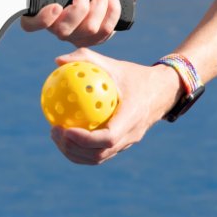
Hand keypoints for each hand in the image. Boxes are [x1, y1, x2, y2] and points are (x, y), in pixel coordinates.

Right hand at [21, 0, 130, 46]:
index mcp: (45, 12)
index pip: (30, 25)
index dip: (41, 20)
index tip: (56, 6)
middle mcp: (57, 28)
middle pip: (63, 31)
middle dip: (79, 9)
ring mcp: (76, 37)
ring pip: (88, 29)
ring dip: (99, 4)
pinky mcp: (94, 40)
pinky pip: (105, 30)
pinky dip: (112, 10)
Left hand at [49, 48, 183, 164]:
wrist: (162, 91)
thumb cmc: (134, 75)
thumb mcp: (113, 64)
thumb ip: (86, 59)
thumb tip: (58, 61)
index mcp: (132, 117)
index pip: (108, 138)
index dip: (85, 139)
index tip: (65, 129)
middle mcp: (131, 135)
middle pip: (99, 154)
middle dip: (73, 148)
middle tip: (54, 131)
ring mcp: (127, 143)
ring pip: (98, 158)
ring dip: (74, 152)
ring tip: (56, 135)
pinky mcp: (122, 145)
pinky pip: (99, 153)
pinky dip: (80, 150)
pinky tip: (65, 134)